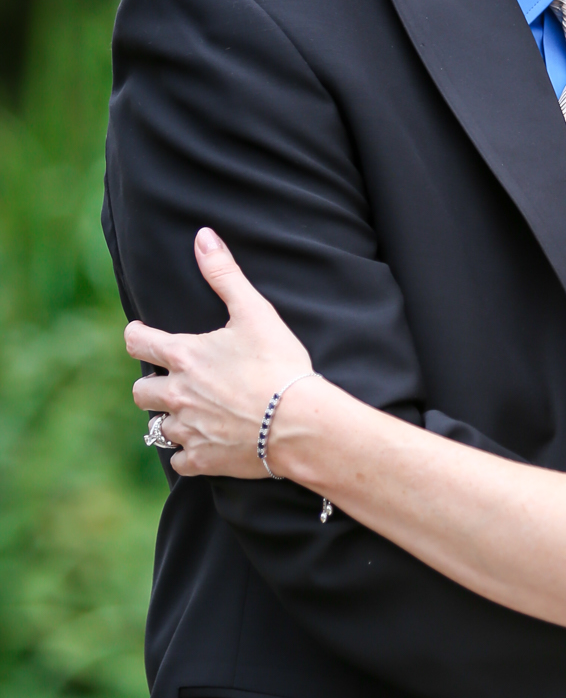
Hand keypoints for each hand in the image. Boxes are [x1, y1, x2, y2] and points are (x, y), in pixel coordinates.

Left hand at [126, 229, 315, 477]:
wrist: (299, 422)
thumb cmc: (279, 364)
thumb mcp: (255, 313)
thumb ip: (224, 274)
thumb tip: (202, 236)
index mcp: (184, 356)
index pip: (136, 341)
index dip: (137, 336)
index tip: (145, 336)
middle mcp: (177, 394)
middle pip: (140, 391)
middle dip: (153, 385)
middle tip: (175, 382)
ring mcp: (188, 429)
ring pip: (158, 427)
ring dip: (172, 419)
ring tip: (196, 413)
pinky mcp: (203, 459)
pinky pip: (179, 461)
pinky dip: (187, 454)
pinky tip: (205, 445)